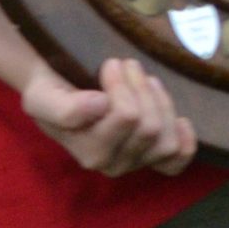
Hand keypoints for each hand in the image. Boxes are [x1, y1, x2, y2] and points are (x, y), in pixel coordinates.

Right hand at [22, 56, 196, 177]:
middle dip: (140, 88)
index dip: (124, 86)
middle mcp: (113, 163)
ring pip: (166, 137)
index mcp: (89, 153)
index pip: (127, 117)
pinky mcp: (154, 155)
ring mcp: (136, 161)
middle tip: (126, 64)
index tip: (111, 64)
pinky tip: (182, 120)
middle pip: (149, 127)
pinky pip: (178, 158)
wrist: (56, 93)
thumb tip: (99, 106)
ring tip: (144, 80)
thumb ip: (66, 108)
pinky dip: (185, 140)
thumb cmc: (51, 94)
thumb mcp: (42, 98)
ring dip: (159, 102)